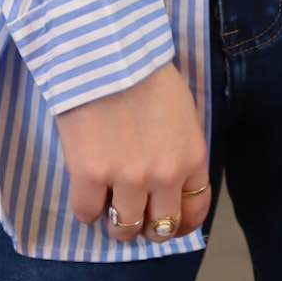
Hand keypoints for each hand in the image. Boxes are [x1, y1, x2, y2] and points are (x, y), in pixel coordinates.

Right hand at [55, 60, 211, 244]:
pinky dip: (86, 208)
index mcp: (192, 158)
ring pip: (123, 229)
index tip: (167, 224)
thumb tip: (168, 181)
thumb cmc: (146, 73)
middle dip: (147, 226)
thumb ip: (180, 150)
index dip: (180, 224)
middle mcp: (165, 176)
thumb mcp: (182, 114)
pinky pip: (87, 213)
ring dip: (116, 223)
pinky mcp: (91, 176)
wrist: (109, 51)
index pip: (195, 211)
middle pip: (160, 228)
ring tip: (107, 205)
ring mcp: (128, 179)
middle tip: (132, 214)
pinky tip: (86, 190)